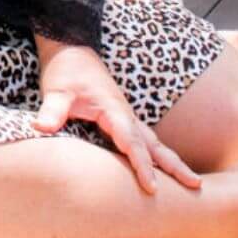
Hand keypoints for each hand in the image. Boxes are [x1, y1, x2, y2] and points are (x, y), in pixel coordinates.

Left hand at [33, 39, 200, 194]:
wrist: (70, 49)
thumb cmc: (66, 70)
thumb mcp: (56, 90)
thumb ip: (52, 110)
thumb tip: (41, 127)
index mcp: (114, 110)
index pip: (132, 143)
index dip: (142, 166)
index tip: (152, 188)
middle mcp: (126, 114)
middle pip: (154, 144)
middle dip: (175, 166)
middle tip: (196, 186)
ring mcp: (126, 116)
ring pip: (154, 143)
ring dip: (172, 161)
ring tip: (192, 182)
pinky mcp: (121, 118)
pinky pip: (144, 140)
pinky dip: (158, 155)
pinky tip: (164, 168)